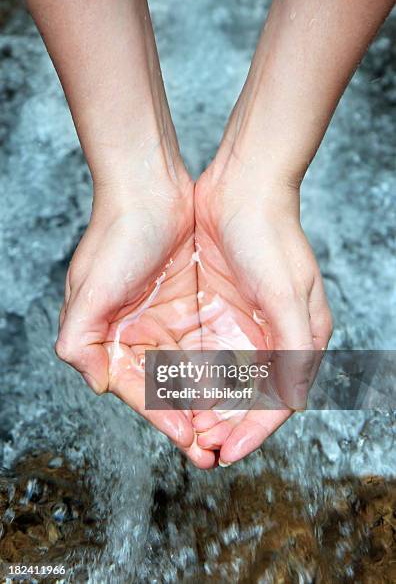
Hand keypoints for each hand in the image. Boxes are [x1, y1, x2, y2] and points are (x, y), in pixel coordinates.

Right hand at [56, 175, 215, 468]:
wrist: (149, 186)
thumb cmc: (116, 233)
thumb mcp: (89, 288)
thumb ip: (81, 340)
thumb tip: (95, 384)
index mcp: (111, 337)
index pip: (139, 391)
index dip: (165, 420)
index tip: (191, 442)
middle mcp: (139, 333)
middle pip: (168, 389)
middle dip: (191, 420)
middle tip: (216, 448)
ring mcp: (167, 319)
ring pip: (192, 372)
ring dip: (210, 401)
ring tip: (232, 428)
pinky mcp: (192, 303)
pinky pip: (209, 344)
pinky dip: (222, 368)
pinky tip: (240, 387)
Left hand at [192, 156, 331, 464]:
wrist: (241, 188)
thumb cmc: (271, 236)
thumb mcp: (287, 293)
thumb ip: (292, 349)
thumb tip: (291, 399)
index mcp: (297, 338)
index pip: (276, 400)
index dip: (252, 431)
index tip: (226, 453)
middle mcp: (271, 336)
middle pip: (248, 395)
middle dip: (226, 424)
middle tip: (199, 448)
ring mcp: (242, 322)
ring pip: (224, 379)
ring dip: (206, 405)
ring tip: (185, 428)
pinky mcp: (217, 308)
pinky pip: (204, 353)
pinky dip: (192, 376)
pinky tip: (175, 391)